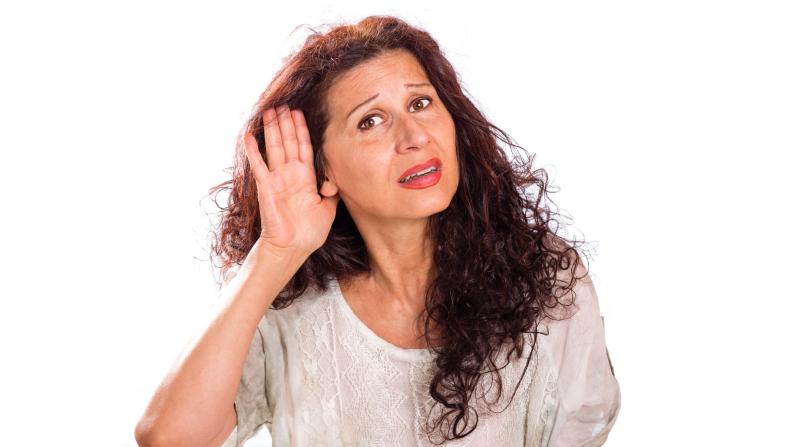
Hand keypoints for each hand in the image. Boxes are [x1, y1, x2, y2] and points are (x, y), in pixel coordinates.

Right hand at [243, 104, 339, 254]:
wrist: (292, 248)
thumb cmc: (309, 232)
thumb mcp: (329, 208)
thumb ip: (333, 189)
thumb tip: (338, 176)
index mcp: (305, 178)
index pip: (303, 148)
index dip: (301, 130)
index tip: (299, 112)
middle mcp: (290, 175)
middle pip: (288, 143)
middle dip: (286, 123)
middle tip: (283, 104)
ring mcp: (277, 179)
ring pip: (274, 148)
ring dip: (272, 129)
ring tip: (269, 111)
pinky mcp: (266, 187)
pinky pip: (259, 165)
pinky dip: (254, 151)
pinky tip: (249, 136)